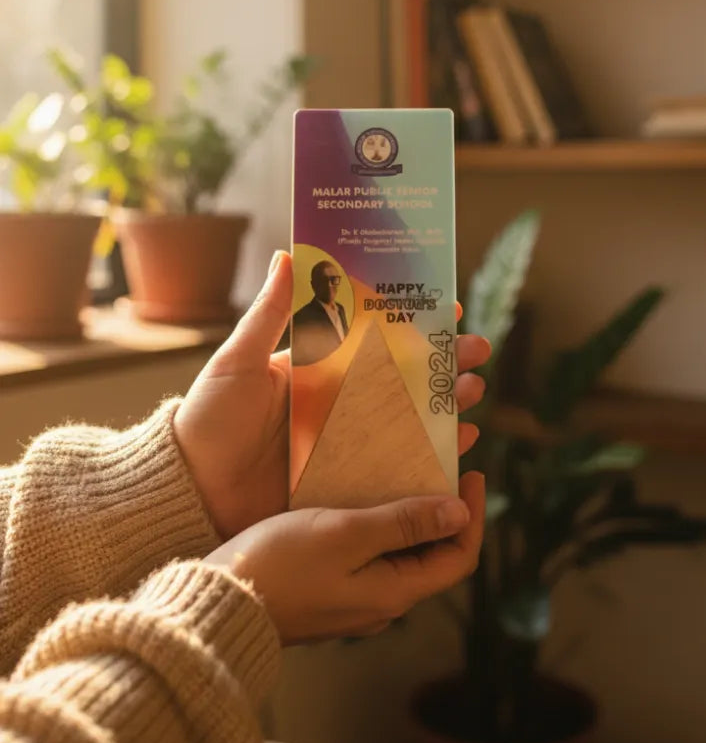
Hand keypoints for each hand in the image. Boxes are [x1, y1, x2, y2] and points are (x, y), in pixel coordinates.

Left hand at [175, 251, 491, 539]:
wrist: (190, 489)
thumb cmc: (208, 419)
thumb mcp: (237, 361)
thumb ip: (269, 315)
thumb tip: (287, 253)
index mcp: (316, 368)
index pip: (375, 337)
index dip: (412, 322)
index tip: (449, 305)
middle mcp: (337, 403)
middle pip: (403, 378)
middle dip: (444, 363)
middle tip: (478, 351)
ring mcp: (344, 443)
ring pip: (409, 419)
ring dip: (447, 405)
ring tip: (475, 392)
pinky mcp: (345, 481)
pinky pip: (397, 466)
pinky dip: (432, 455)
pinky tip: (462, 444)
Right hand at [228, 472, 484, 644]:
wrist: (220, 601)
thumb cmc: (280, 563)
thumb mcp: (346, 533)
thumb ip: (404, 523)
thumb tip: (459, 513)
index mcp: (394, 593)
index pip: (459, 558)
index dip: (474, 516)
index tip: (473, 472)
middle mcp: (381, 604)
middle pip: (434, 557)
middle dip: (446, 514)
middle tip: (444, 467)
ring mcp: (355, 601)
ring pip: (402, 557)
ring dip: (413, 519)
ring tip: (408, 475)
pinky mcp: (330, 593)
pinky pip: (373, 559)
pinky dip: (382, 528)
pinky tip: (365, 499)